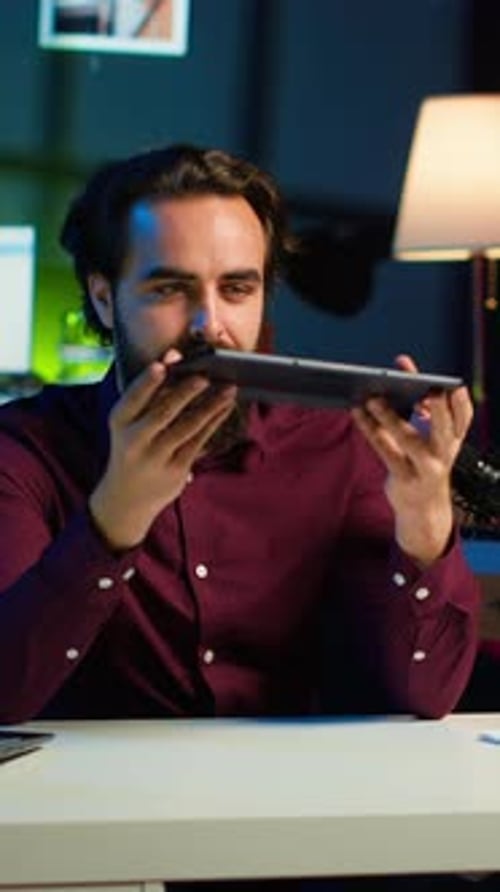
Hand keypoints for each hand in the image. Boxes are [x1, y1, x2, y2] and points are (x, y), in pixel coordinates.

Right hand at [89, 353, 235, 549]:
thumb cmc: (133, 446)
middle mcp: (134, 440)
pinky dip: (214, 421)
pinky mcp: (176, 469)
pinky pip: (200, 440)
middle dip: (186, 392)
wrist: (127, 497)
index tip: (162, 365)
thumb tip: (175, 358)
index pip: (133, 398)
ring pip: (187, 426)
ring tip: (228, 388)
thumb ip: (149, 395)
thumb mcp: (129, 424)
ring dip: (211, 406)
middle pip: (163, 412)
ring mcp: (157, 457)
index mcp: (119, 421)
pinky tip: (225, 407)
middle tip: (206, 376)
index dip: (148, 382)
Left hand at [352, 354, 472, 566]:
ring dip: (390, 417)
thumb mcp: (430, 435)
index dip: (458, 401)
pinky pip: (384, 450)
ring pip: (409, 439)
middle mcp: (444, 454)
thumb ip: (418, 402)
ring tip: (373, 398)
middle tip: (425, 389)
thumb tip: (401, 367)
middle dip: (438, 409)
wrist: (423, 509)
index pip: (464, 417)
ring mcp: (424, 468)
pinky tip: (358, 412)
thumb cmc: (424, 461)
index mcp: (454, 439)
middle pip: (445, 428)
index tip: (449, 385)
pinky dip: (370, 429)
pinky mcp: (403, 478)